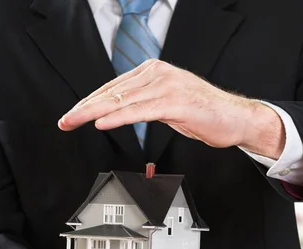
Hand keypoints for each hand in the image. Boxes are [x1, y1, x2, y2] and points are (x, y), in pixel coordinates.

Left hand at [58, 59, 284, 158]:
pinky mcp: (176, 102)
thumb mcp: (170, 104)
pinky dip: (119, 117)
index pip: (114, 86)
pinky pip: (141, 111)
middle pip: (113, 92)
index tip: (74, 114)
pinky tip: (103, 122)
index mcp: (156, 71)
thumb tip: (124, 111)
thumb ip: (147, 103)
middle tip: (65, 119)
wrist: (237, 118)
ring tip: (74, 122)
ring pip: (122, 101)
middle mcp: (159, 74)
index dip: (91, 101)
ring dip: (94, 113)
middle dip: (85, 108)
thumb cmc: (207, 113)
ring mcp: (168, 87)